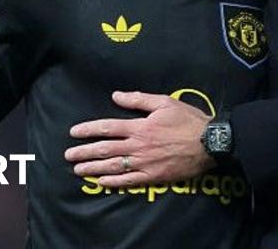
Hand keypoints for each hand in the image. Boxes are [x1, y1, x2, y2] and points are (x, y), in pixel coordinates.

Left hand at [64, 90, 212, 187]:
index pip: (107, 127)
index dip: (88, 130)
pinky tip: (101, 182)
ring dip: (93, 168)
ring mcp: (144, 163)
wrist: (209, 143)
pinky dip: (113, 182)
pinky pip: (128, 181)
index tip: (73, 133)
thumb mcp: (165, 102)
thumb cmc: (188, 120)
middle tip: (68, 156)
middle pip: (105, 149)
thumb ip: (139, 99)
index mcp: (140, 126)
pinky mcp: (153, 176)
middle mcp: (138, 145)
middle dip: (84, 152)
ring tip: (78, 170)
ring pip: (113, 166)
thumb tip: (116, 95)